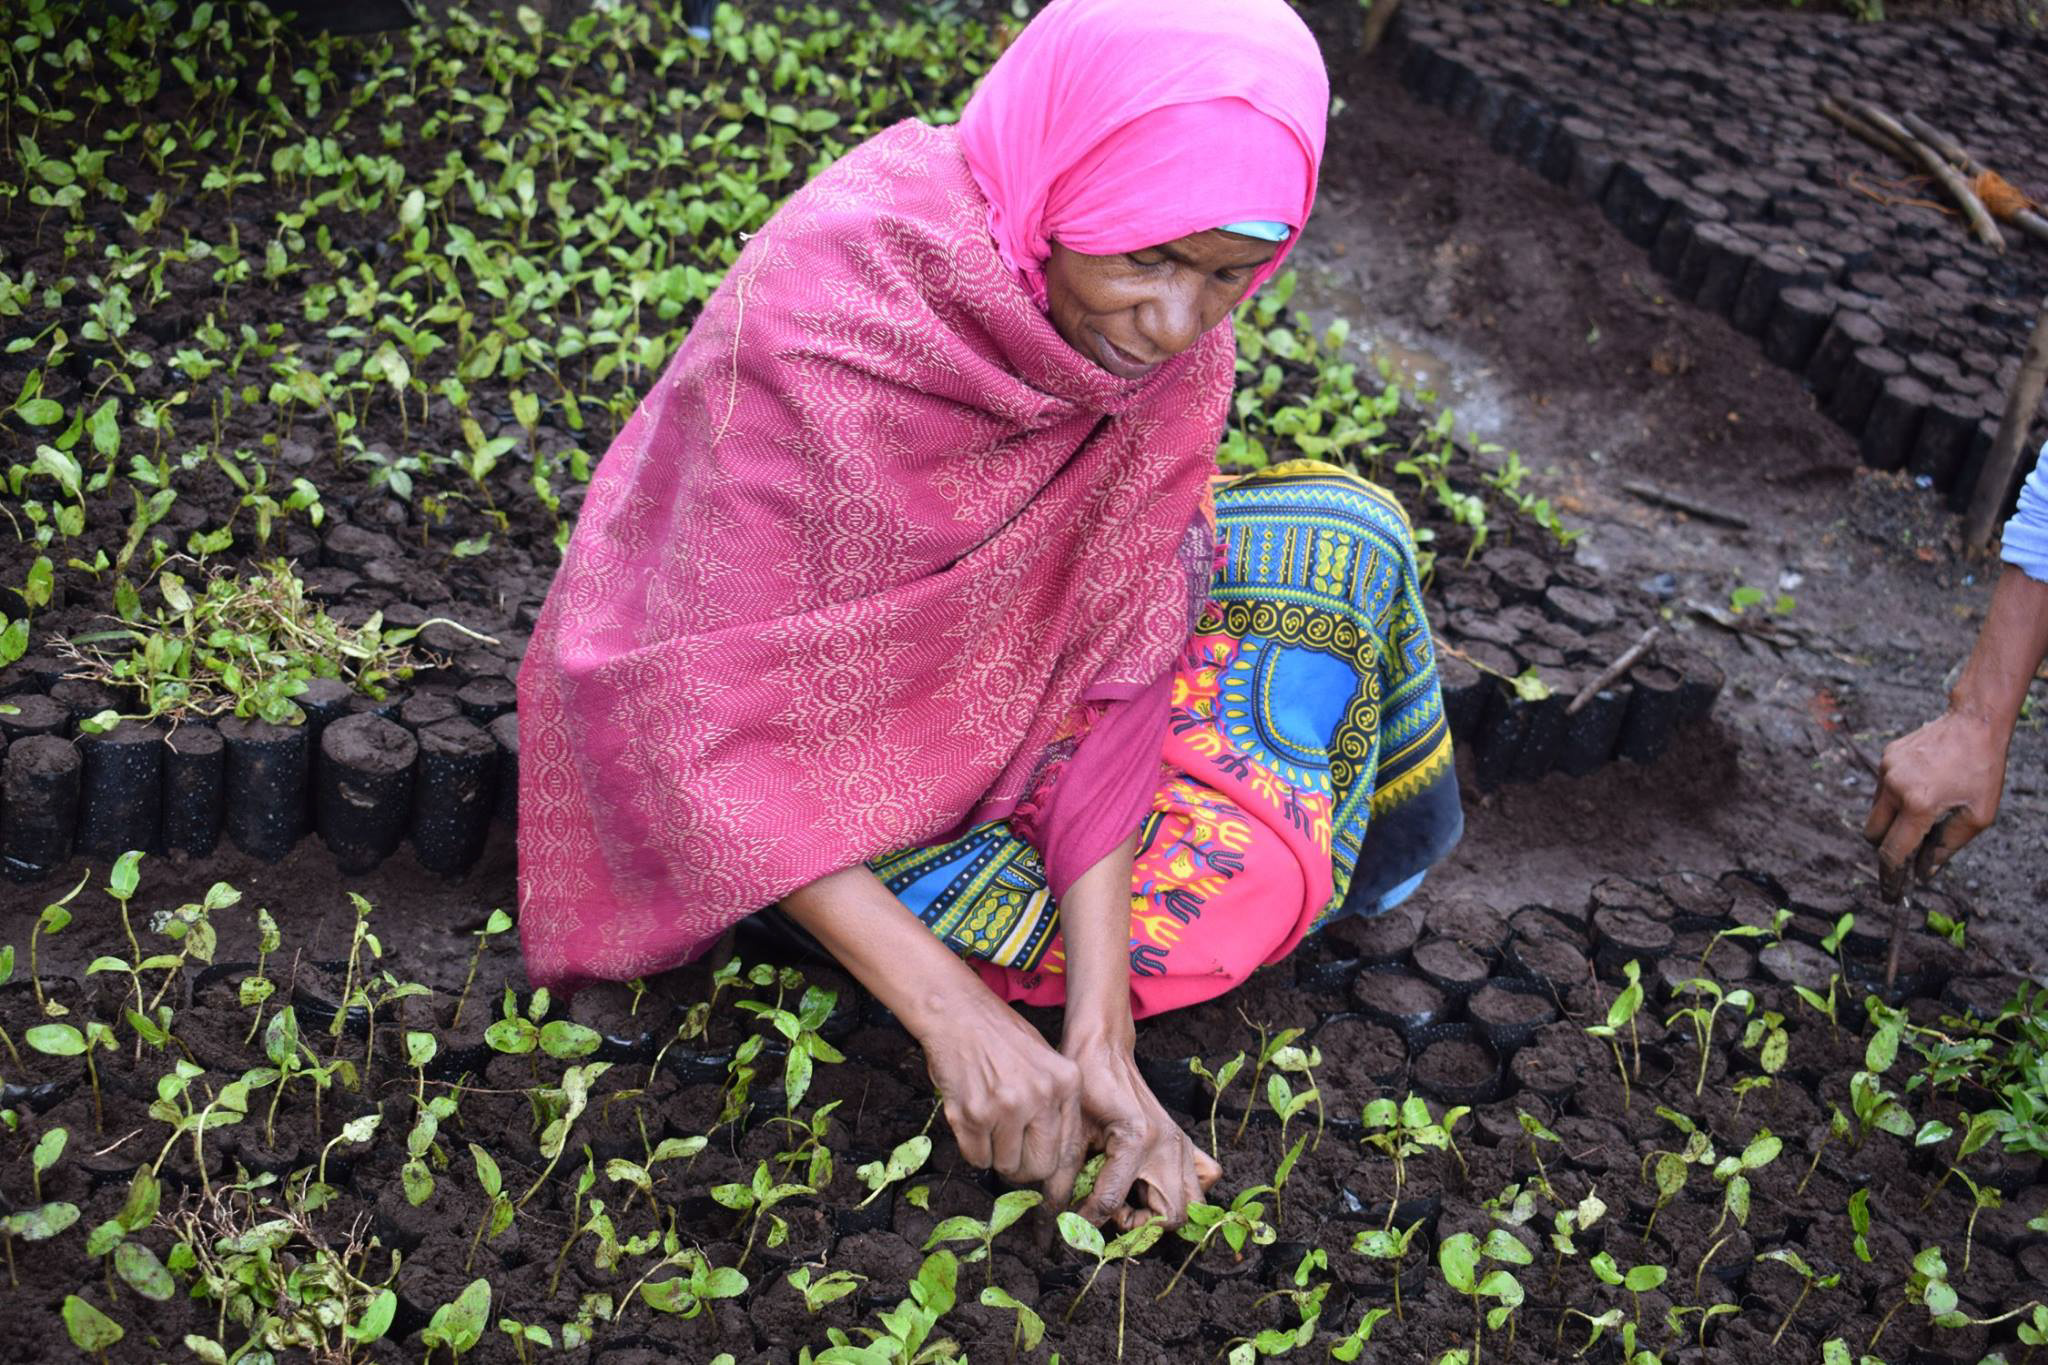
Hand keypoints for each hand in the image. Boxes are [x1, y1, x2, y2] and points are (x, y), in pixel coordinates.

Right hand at [921, 991, 1083, 1187]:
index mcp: (1067, 1083)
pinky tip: (971, 1120)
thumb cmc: (1000, 1037)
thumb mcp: (1046, 1063)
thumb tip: (1055, 1161)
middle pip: (1039, 1167)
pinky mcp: (973, 1114)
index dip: (1048, 1163)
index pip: (1067, 1150)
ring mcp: (1007, 1106)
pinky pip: (976, 1158)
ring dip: (994, 1154)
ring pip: (1005, 1165)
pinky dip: (972, 1149)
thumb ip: (1056, 1106)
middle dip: (1022, 1167)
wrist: (958, 1013)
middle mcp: (1041, 1096)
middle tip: (1008, 1153)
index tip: (1035, 1164)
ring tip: (988, 1125)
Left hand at [1057, 1035, 1220, 1230]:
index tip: (1072, 1225)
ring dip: (1162, 1212)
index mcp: (1135, 1141)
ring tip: (1133, 1199)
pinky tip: (1155, 1185)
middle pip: (1171, 1216)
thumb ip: (1065, 1178)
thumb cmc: (1084, 1087)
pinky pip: (1205, 1176)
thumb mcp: (1070, 1133)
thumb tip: (1056, 1219)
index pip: (1112, 1203)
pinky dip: (1185, 1190)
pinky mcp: (1184, 1140)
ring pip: (1191, 1204)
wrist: (1104, 1051)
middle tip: (1113, 1211)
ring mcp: (1181, 1143)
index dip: (1087, 1221)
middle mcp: (1167, 1145)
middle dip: (1140, 1225)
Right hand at [1863, 707, 2009, 899]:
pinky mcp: (1885, 758)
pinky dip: (1896, 797)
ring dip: (1893, 820)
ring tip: (1925, 808)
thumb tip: (1923, 872)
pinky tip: (1923, 786)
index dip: (1890, 876)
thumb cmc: (1983, 772)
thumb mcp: (1978, 817)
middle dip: (1887, 847)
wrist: (1974, 723)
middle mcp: (1895, 787)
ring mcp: (1886, 770)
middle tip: (1909, 850)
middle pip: (1873, 833)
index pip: (1893, 851)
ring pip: (1876, 811)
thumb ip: (1947, 847)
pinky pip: (1882, 789)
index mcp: (1919, 804)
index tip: (1890, 892)